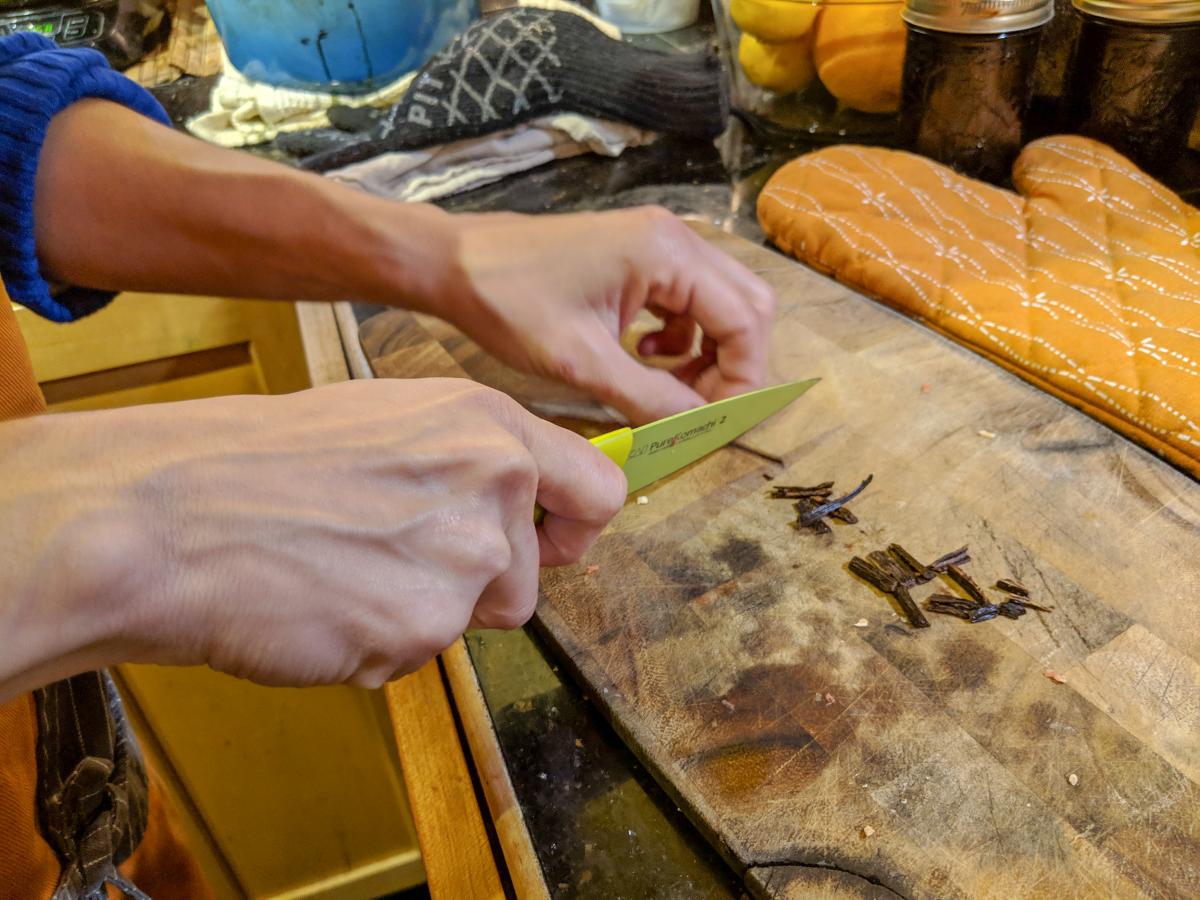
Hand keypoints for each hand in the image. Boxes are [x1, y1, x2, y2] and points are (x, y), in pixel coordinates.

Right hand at [0, 379, 624, 694]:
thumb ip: (470, 460)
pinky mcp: (422, 629)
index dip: (575, 526)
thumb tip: (515, 500)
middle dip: (478, 584)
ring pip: (474, 619)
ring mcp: (463, 562)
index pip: (599, 489)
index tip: (553, 540)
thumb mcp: (390, 421)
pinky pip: (417, 654)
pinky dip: (376, 644)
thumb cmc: (262, 462)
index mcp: (489, 427)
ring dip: (424, 613)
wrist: (172, 514)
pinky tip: (323, 604)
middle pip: (529, 575)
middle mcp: (493, 489)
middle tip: (394, 558)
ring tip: (347, 572)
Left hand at [438, 207, 776, 423]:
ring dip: (706, 353)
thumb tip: (697, 426)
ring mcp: (656, 243)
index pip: (743, 319)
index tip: (717, 420)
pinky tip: (642, 360)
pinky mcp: (637, 256)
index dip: (741, 378)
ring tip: (668, 390)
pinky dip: (680, 338)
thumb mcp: (582, 363)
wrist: (456, 264)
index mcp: (666, 253)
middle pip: (745, 305)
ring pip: (717, 304)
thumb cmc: (508, 302)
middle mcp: (672, 238)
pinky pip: (685, 301)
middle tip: (700, 407)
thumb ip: (649, 397)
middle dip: (733, 364)